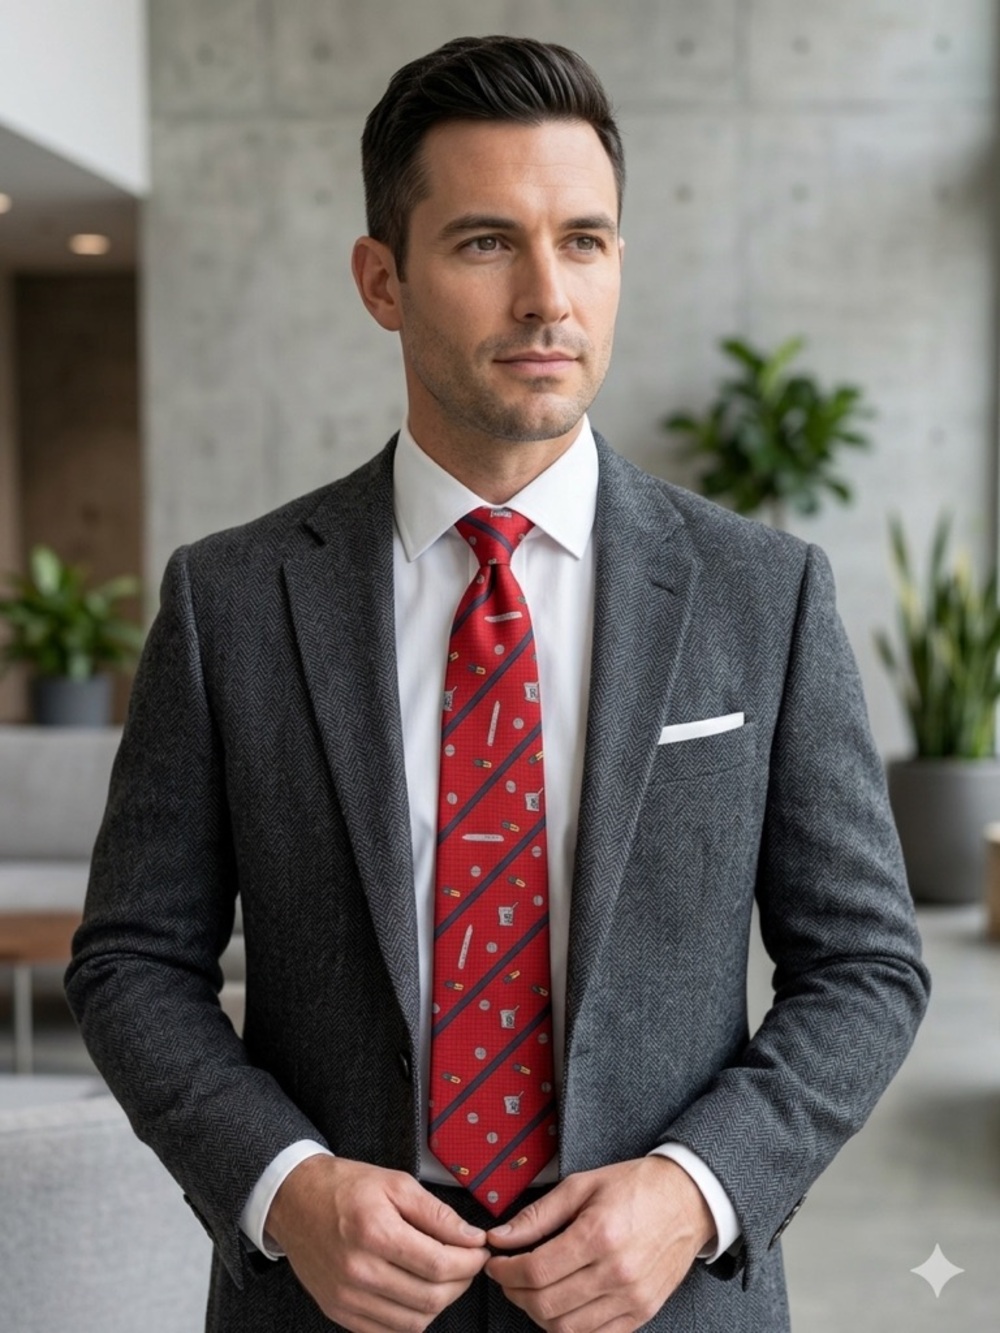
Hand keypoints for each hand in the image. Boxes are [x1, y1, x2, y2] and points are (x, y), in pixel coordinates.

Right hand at [265, 1155, 489, 1331]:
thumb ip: (437, 1213)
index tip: (480, 1250)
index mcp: (375, 1232)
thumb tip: (471, 1237)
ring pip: (414, 1322)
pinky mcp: (339, 1312)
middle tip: (467, 1262)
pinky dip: (411, 1317)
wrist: (295, 1200)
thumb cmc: (345, 1187)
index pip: (439, 1264)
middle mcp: (358, 1271)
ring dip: (440, 1302)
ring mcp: (346, 1297)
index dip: (470, 1261)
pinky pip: (388, 1331)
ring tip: (443, 1276)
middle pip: (430, 1297)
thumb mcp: (396, 1183)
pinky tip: (416, 1291)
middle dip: (461, 1282)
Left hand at [485, 1157, 715, 1331]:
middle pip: (546, 1303)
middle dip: (515, 1293)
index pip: (536, 1269)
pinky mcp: (642, 1313)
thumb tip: (500, 1237)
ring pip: (567, 1328)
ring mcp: (632, 1298)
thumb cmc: (635, 1186)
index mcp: (599, 1234)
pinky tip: (560, 1306)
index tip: (495, 1263)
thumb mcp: (582, 1186)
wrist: (688, 1200)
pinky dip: (569, 1328)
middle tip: (507, 1277)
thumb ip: (538, 1215)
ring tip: (531, 1291)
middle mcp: (616, 1272)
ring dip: (537, 1314)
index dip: (505, 1271)